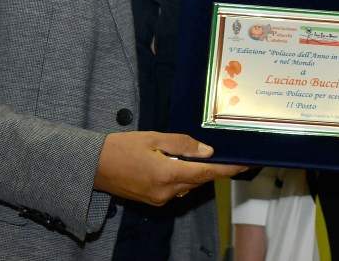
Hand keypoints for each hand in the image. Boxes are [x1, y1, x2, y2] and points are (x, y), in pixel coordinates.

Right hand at [94, 131, 246, 205]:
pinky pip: (176, 188)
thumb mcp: (153, 138)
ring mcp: (160, 199)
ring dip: (194, 172)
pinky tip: (176, 163)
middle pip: (198, 180)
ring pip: (188, 185)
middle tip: (222, 153)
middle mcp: (166, 191)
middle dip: (210, 168)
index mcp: (167, 174)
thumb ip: (182, 144)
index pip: (205, 173)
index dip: (227, 169)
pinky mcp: (154, 200)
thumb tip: (208, 152)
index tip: (244, 165)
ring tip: (195, 154)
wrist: (94, 166)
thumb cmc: (122, 147)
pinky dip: (182, 177)